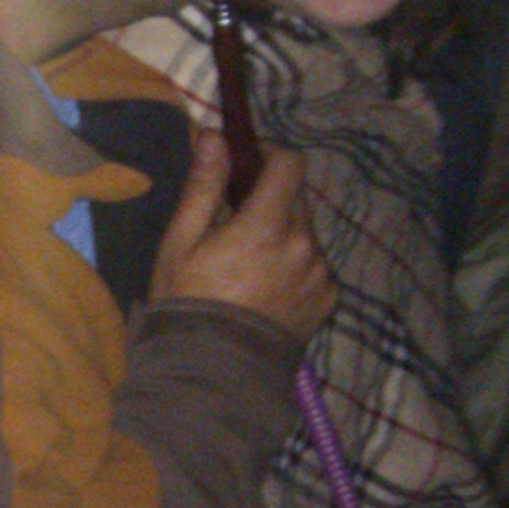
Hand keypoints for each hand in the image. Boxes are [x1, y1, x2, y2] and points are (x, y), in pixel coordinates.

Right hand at [148, 131, 334, 340]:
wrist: (212, 371)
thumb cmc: (188, 301)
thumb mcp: (181, 241)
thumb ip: (203, 186)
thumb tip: (213, 136)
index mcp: (267, 225)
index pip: (290, 164)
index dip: (269, 156)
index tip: (247, 167)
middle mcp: (304, 244)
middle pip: (297, 198)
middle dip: (271, 200)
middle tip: (236, 225)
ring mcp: (320, 273)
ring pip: (306, 233)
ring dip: (284, 235)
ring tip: (249, 265)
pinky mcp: (327, 298)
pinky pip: (314, 265)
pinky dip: (295, 266)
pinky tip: (266, 289)